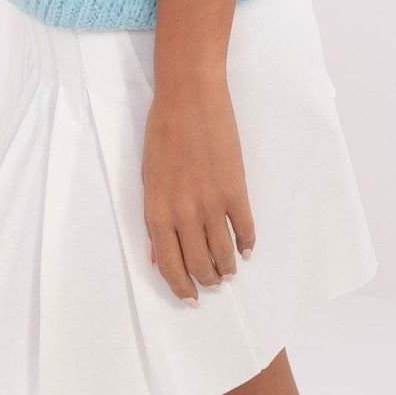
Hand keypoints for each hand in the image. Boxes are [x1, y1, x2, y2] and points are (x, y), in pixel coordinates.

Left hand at [142, 73, 255, 303]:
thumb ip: (153, 218)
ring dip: (227, 268)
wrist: (189, 97)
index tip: (190, 297)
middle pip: (198, 264)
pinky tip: (246, 251)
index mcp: (157, 211)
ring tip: (228, 272)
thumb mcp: (148, 177)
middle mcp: (184, 214)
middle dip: (206, 281)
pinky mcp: (236, 190)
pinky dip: (247, 245)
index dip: (181, 287)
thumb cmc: (162, 132)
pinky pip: (244, 229)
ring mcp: (212, 203)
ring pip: (223, 253)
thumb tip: (157, 255)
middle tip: (212, 283)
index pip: (169, 265)